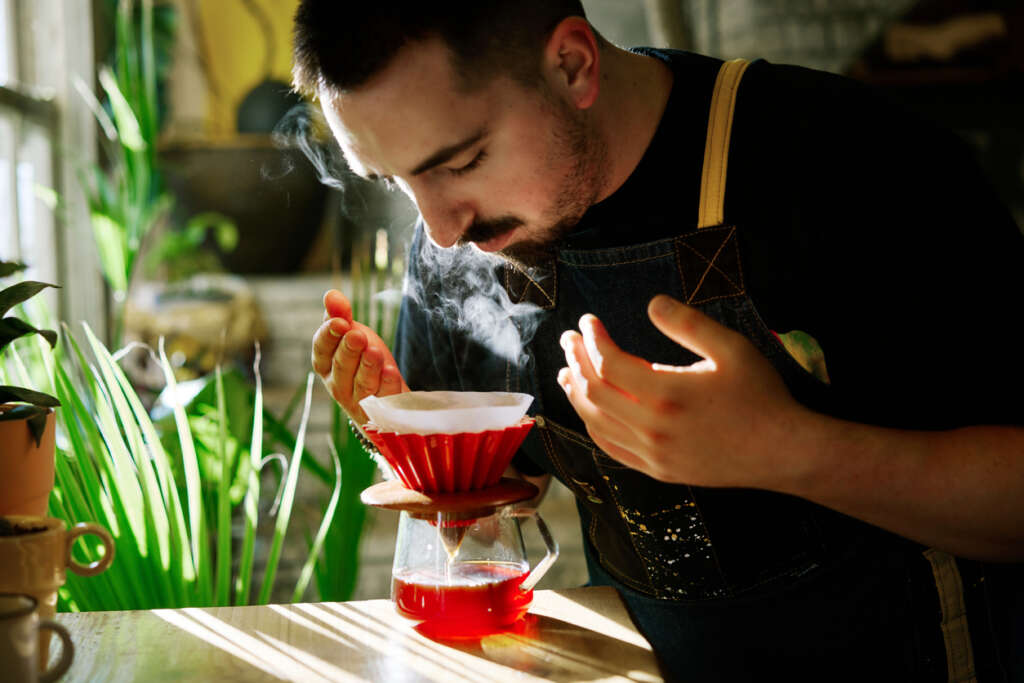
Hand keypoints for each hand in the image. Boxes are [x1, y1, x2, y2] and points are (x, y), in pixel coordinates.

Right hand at [311, 289, 407, 425]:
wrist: (388, 395)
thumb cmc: (364, 361)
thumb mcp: (353, 334)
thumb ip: (341, 316)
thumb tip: (331, 294)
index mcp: (326, 364)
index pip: (321, 349)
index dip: (329, 336)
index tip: (340, 322)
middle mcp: (338, 385)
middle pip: (341, 366)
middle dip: (348, 349)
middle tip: (357, 335)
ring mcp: (359, 400)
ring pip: (361, 384)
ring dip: (367, 366)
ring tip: (374, 351)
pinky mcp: (382, 410)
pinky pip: (384, 398)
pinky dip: (387, 385)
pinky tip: (391, 371)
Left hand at [557, 294, 808, 488]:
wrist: (783, 452)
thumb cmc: (760, 396)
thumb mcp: (732, 349)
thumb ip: (689, 324)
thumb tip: (652, 303)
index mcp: (668, 394)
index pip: (608, 364)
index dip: (592, 339)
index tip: (588, 321)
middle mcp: (653, 428)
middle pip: (594, 392)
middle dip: (576, 361)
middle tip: (568, 339)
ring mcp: (653, 454)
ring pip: (596, 423)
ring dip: (576, 394)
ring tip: (566, 371)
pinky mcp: (658, 470)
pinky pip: (611, 449)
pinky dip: (593, 425)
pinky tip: (589, 409)